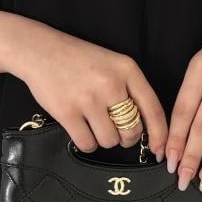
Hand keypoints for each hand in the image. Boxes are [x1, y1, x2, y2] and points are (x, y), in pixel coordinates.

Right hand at [0, 10, 167, 154]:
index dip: (160, 135)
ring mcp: (88, 99)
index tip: (161, 150)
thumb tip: (147, 130)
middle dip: (126, 138)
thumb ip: (131, 90)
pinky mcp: (67, 112)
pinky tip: (81, 128)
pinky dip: (87, 142)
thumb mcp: (113, 65)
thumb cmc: (79, 60)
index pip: (153, 109)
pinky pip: (88, 144)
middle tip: (116, 130)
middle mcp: (110, 84)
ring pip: (110, 141)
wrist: (40, 50)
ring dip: (104, 139)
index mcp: (127, 70)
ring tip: (93, 123)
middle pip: (132, 131)